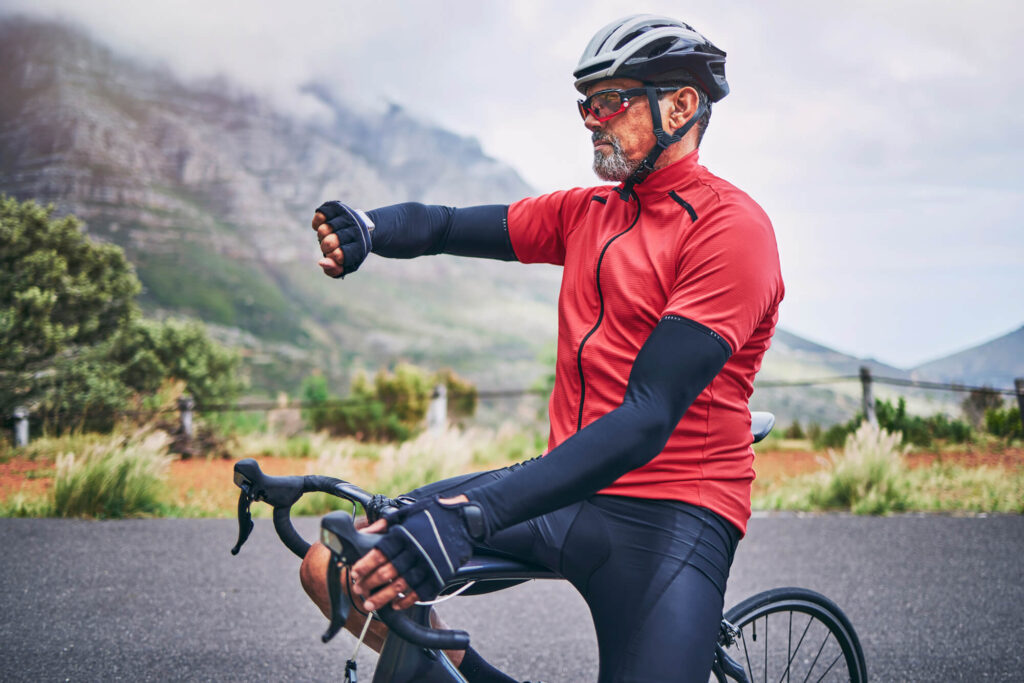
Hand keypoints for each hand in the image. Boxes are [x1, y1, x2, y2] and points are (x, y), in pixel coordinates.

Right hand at [312, 201, 373, 277]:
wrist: (363, 228)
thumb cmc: (350, 250)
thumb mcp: (346, 265)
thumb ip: (334, 270)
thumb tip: (321, 262)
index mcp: (359, 247)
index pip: (339, 255)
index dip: (333, 257)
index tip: (337, 255)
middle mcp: (355, 230)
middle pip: (329, 243)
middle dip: (326, 247)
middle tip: (330, 246)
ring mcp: (346, 217)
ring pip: (323, 230)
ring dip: (322, 235)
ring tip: (329, 235)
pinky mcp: (337, 207)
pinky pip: (320, 215)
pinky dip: (318, 223)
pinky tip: (323, 225)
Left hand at [350, 494, 481, 610]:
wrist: (464, 519)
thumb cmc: (433, 514)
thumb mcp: (406, 513)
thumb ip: (384, 524)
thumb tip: (364, 533)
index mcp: (403, 535)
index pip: (378, 554)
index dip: (364, 566)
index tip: (355, 574)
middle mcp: (414, 551)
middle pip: (386, 573)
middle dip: (369, 584)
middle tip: (358, 591)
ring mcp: (427, 564)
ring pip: (400, 586)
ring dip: (382, 598)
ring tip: (371, 604)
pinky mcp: (440, 575)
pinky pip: (420, 593)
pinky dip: (406, 601)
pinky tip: (396, 604)